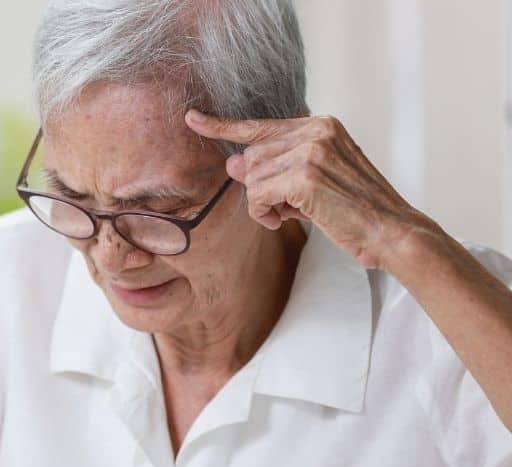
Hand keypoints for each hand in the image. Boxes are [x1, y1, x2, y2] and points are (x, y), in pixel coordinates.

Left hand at [184, 109, 440, 269]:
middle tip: (286, 206)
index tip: (192, 119)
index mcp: (321, 125)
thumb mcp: (311, 183)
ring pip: (252, 178)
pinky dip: (264, 214)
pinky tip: (284, 220)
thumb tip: (232, 163)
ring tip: (292, 214)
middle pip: (252, 157)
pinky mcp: (305, 176)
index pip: (260, 125)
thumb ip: (274, 168)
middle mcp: (316, 130)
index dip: (222, 126)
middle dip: (259, 187)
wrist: (390, 231)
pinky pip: (257, 196)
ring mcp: (311, 151)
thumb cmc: (353, 211)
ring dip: (264, 204)